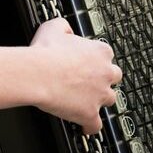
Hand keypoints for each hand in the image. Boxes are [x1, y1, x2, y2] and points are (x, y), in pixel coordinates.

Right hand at [30, 17, 121, 134]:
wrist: (38, 73)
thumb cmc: (46, 51)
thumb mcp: (54, 26)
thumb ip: (65, 26)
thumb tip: (66, 29)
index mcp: (100, 51)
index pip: (106, 54)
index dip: (94, 56)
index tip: (84, 59)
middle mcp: (105, 73)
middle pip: (114, 76)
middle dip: (103, 77)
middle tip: (87, 78)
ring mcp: (100, 95)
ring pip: (109, 99)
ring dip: (98, 99)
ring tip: (84, 99)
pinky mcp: (90, 113)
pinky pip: (95, 125)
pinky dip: (89, 125)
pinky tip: (83, 125)